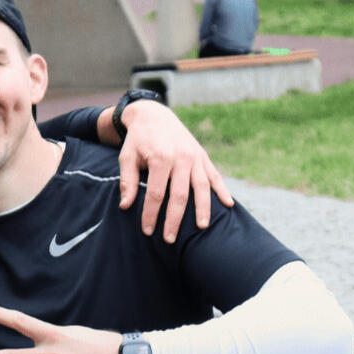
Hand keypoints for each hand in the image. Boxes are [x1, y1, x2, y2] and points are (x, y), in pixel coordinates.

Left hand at [116, 100, 232, 242]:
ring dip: (202, 208)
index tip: (147, 231)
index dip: (150, 214)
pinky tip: (228, 204)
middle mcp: (181, 158)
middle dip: (174, 219)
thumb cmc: (138, 139)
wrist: (153, 114)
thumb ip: (127, 181)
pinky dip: (222, 190)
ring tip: (202, 227)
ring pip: (201, 187)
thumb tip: (125, 206)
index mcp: (161, 158)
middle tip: (170, 239)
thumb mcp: (127, 157)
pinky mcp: (202, 156)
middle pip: (179, 195)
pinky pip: (215, 175)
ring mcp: (194, 157)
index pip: (156, 194)